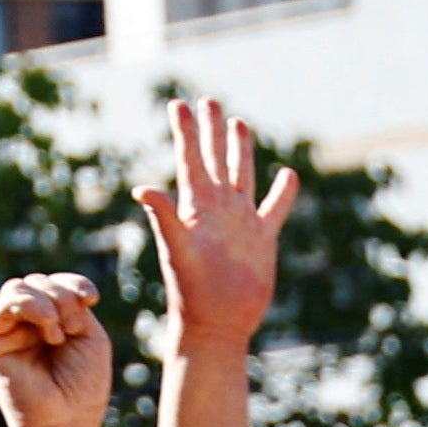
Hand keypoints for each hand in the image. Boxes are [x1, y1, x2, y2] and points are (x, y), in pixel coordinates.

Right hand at [0, 271, 111, 426]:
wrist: (66, 424)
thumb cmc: (82, 387)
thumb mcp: (89, 335)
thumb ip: (70, 304)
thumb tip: (46, 287)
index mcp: (50, 323)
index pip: (54, 284)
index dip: (73, 283)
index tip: (92, 299)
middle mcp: (25, 327)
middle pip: (37, 282)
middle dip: (62, 295)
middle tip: (74, 327)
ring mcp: (7, 334)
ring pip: (18, 287)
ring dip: (48, 300)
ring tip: (60, 332)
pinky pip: (1, 303)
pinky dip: (30, 304)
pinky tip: (49, 328)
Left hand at [137, 96, 295, 353]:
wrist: (216, 325)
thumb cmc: (191, 291)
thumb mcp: (176, 249)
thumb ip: (162, 216)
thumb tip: (141, 187)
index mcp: (195, 206)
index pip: (188, 158)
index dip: (184, 131)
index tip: (178, 103)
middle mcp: (217, 208)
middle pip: (214, 158)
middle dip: (211, 130)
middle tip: (208, 101)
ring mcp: (240, 221)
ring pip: (241, 174)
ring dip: (239, 149)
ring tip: (238, 123)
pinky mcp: (262, 238)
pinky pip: (275, 208)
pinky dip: (282, 192)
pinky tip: (286, 174)